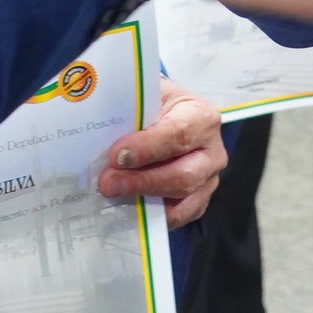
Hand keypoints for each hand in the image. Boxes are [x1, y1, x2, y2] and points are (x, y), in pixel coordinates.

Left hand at [95, 79, 228, 227]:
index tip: (117, 156)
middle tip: (108, 182)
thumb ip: (129, 110)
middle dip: (142, 181)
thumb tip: (100, 127)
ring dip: (144, 198)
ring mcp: (208, 179)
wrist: (168, 117)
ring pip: (182, 199)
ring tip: (114, 193)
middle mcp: (212, 150)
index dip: (147, 148)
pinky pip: (179, 215)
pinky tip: (128, 206)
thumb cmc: (154, 107)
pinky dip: (152, 215)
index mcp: (201, 116)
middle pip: (183, 175)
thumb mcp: (145, 97)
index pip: (178, 134)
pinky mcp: (199, 200)